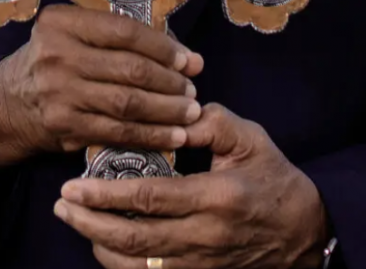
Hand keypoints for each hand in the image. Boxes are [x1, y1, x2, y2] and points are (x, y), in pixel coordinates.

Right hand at [0, 5, 203, 166]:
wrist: (8, 104)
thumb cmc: (53, 62)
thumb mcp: (72, 34)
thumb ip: (116, 38)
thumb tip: (182, 55)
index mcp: (62, 22)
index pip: (124, 31)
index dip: (163, 47)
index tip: (189, 59)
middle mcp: (58, 54)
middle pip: (129, 69)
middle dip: (170, 81)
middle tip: (193, 89)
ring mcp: (60, 93)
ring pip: (127, 103)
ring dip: (166, 111)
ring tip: (190, 113)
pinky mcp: (65, 126)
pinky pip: (117, 132)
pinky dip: (150, 136)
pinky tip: (173, 138)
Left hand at [53, 103, 327, 268]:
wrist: (304, 231)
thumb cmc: (273, 177)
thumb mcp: (249, 139)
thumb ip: (210, 122)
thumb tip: (171, 112)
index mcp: (215, 198)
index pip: (149, 199)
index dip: (106, 194)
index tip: (74, 185)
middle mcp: (204, 238)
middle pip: (134, 241)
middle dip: (90, 224)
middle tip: (61, 205)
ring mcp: (201, 264)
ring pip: (137, 268)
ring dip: (100, 246)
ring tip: (75, 221)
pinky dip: (122, 265)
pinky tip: (104, 244)